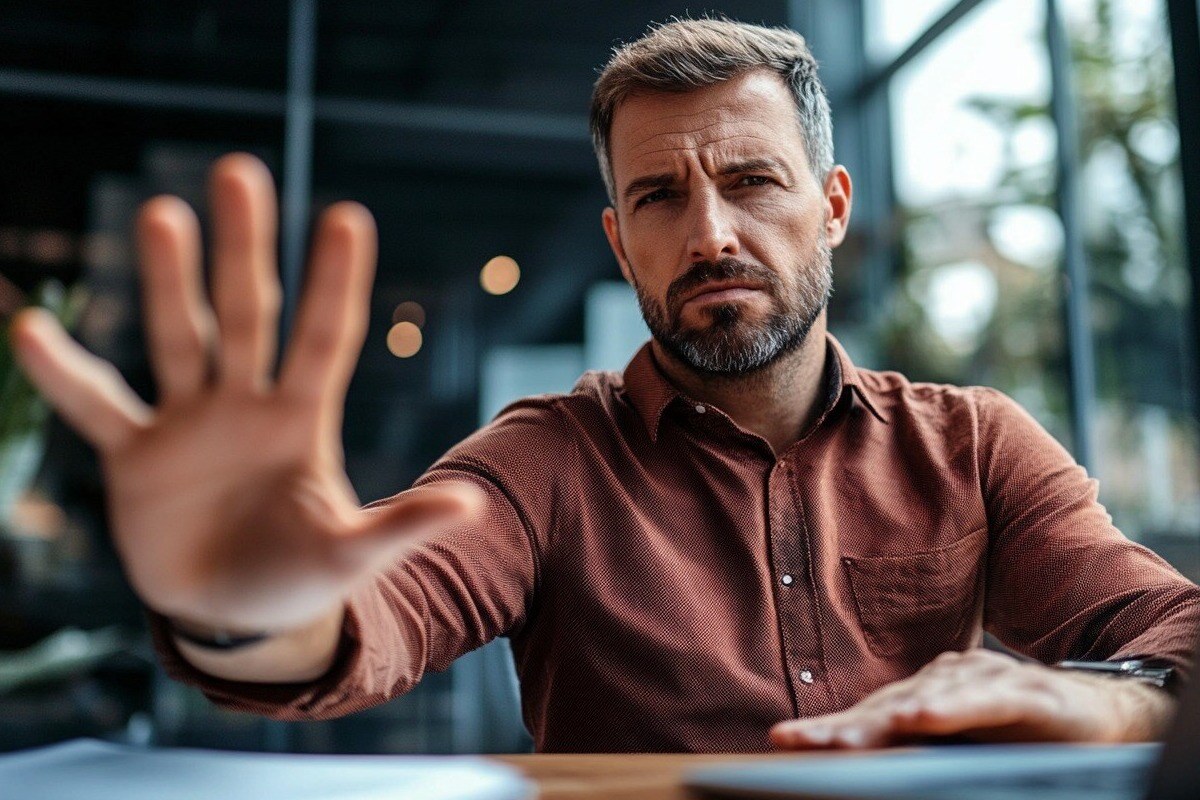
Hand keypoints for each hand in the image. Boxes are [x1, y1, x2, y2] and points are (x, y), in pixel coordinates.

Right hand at [9, 153, 477, 631]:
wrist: (234, 618)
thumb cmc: (301, 579)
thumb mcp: (351, 557)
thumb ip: (402, 528)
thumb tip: (473, 508)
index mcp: (304, 421)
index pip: (325, 338)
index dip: (335, 283)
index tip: (346, 216)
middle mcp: (246, 404)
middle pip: (249, 313)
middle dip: (246, 247)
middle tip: (240, 170)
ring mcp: (189, 423)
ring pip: (179, 338)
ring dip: (168, 281)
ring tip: (164, 215)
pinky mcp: (137, 457)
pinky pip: (97, 408)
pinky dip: (66, 375)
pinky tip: (31, 330)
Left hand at [769, 649, 1174, 749]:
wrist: (1109, 715)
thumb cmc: (1027, 736)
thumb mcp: (964, 749)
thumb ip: (919, 754)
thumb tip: (866, 771)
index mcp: (926, 698)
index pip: (868, 718)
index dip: (827, 730)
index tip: (782, 741)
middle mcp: (947, 682)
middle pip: (883, 709)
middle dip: (837, 729)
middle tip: (794, 743)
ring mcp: (984, 681)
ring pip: (925, 701)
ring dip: (882, 721)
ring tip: (842, 741)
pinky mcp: (1027, 691)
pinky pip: (982, 702)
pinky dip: (950, 710)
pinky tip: (922, 719)